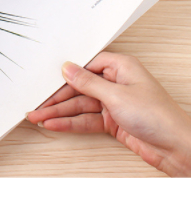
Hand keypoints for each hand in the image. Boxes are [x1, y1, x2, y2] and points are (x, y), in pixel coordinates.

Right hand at [27, 52, 190, 176]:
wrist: (178, 148)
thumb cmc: (158, 116)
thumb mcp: (117, 95)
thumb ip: (88, 82)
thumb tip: (68, 69)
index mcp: (120, 67)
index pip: (84, 66)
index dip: (65, 75)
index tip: (47, 81)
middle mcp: (115, 83)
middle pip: (78, 89)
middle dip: (57, 98)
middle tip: (37, 105)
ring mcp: (113, 103)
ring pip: (79, 106)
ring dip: (59, 113)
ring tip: (39, 117)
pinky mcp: (112, 121)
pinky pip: (85, 120)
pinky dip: (70, 123)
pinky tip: (55, 125)